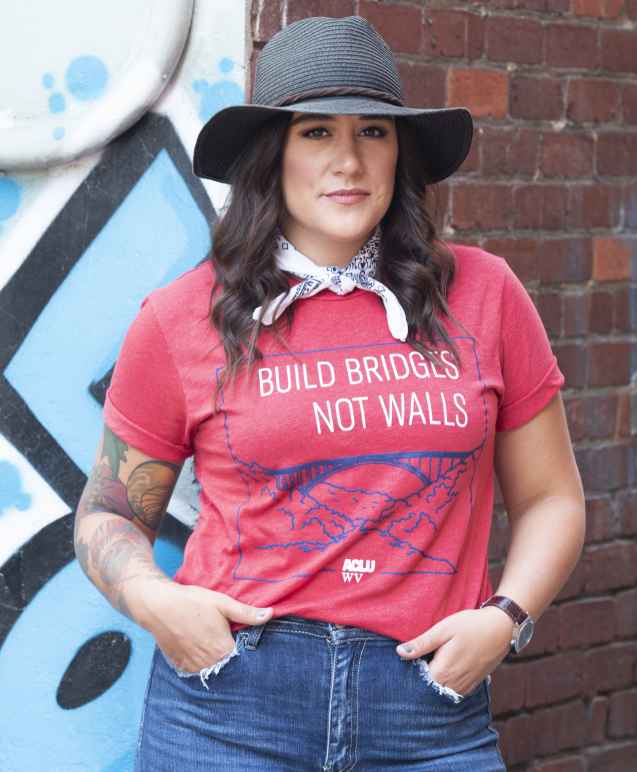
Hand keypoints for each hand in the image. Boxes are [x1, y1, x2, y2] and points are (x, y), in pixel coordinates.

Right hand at [138, 581, 273, 672]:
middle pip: (227, 666)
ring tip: (214, 645)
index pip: (243, 660)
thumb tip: (271, 614)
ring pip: (212, 669)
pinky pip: (196, 670)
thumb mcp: (222, 603)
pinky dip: (201, 663)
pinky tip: (201, 649)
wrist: (159, 605)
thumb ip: (247, 613)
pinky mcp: (180, 666)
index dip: (247, 653)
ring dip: (216, 662)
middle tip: (230, 643)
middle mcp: (208, 663)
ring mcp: (192, 666)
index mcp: (222, 649)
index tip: (248, 646)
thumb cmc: (193, 601)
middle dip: (231, 658)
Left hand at [395, 606, 513, 695]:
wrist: (501, 628)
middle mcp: (454, 684)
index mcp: (444, 671)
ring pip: (442, 691)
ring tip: (431, 662)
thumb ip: (422, 643)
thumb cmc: (470, 625)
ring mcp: (465, 686)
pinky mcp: (473, 684)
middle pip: (429, 688)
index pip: (418, 682)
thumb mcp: (443, 629)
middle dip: (421, 678)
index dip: (410, 672)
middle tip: (418, 659)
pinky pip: (454, 690)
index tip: (408, 660)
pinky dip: (446, 683)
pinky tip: (444, 668)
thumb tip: (400, 652)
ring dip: (434, 681)